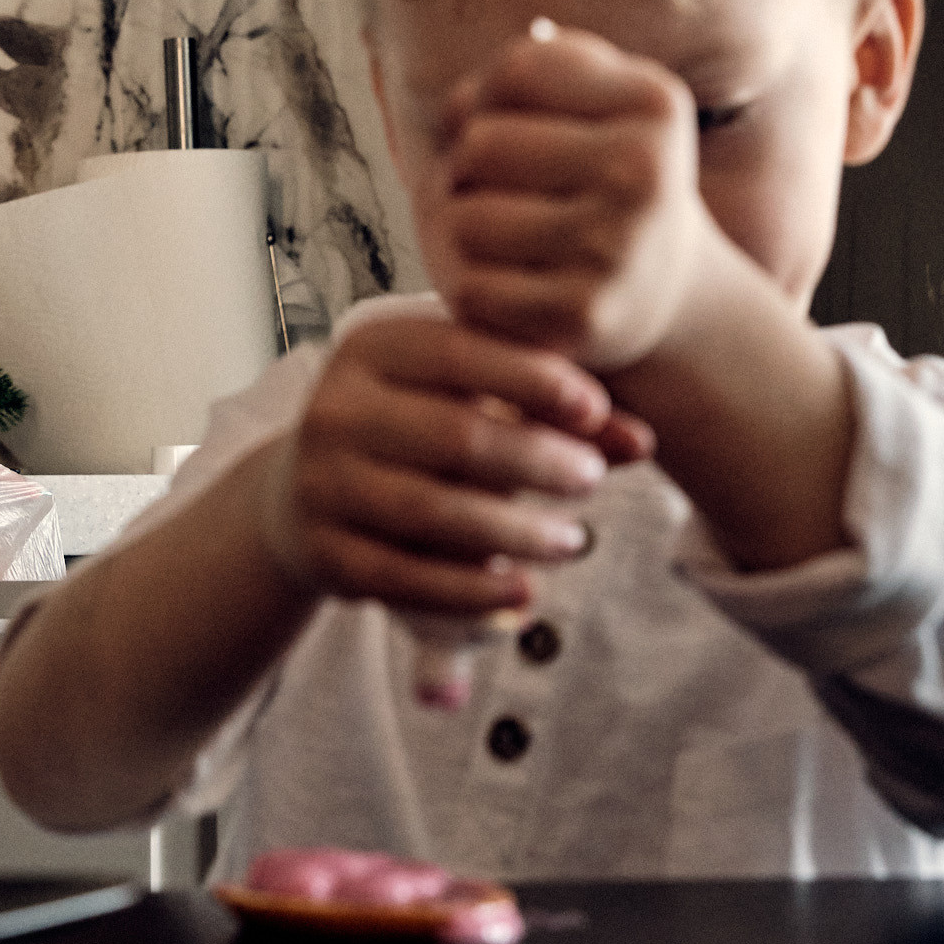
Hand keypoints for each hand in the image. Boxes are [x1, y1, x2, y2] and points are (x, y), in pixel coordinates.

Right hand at [264, 313, 651, 617]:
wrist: (302, 491)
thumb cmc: (410, 430)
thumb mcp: (464, 398)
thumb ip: (547, 410)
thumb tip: (641, 441)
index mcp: (371, 350)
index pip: (459, 354)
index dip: (532, 380)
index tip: (595, 408)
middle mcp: (334, 410)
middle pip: (453, 437)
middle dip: (536, 460)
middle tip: (591, 479)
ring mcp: (322, 484)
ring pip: (432, 513)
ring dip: (515, 531)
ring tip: (571, 540)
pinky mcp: (325, 553)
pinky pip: (406, 578)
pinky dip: (471, 591)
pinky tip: (522, 592)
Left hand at [437, 24, 723, 373]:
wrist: (655, 289)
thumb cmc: (594, 176)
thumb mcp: (586, 103)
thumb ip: (522, 74)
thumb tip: (462, 108)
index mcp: (654, 104)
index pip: (515, 73)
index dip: (488, 99)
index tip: (515, 129)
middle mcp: (645, 173)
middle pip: (479, 144)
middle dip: (465, 166)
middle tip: (499, 190)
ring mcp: (617, 246)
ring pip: (463, 219)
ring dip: (462, 230)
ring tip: (503, 236)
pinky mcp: (583, 313)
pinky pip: (471, 288)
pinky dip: (474, 289)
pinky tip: (511, 286)